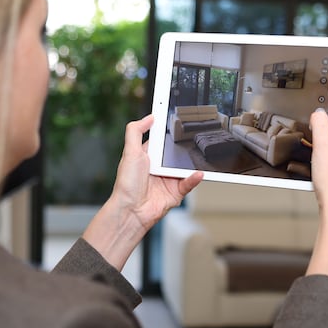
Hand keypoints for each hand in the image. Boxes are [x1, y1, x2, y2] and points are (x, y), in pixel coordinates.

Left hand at [82, 115, 202, 269]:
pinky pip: (189, 183)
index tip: (180, 119)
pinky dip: (194, 178)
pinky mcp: (176, 193)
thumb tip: (149, 116)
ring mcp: (169, 180)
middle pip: (177, 153)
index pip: (162, 140)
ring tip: (200, 156)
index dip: (170, 130)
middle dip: (186, 147)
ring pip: (186, 168)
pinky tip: (198, 173)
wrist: (131, 210)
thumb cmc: (126, 184)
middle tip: (196, 136)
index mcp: (148, 156)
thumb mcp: (130, 152)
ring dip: (193, 163)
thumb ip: (136, 131)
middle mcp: (159, 167)